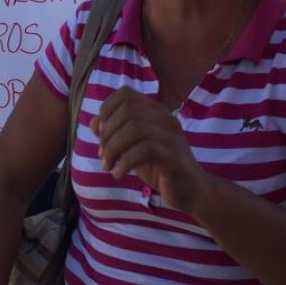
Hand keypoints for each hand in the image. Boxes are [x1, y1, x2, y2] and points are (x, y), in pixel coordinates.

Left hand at [89, 87, 207, 210]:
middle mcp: (165, 119)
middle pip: (127, 110)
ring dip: (113, 149)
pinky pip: (144, 150)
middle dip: (107, 133)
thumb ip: (115, 134)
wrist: (191, 190)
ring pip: (134, 128)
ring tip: (108, 166)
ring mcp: (171, 136)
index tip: (100, 134)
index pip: (125, 94)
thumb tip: (94, 123)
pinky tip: (118, 174)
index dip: (106, 110)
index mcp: (156, 112)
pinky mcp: (173, 157)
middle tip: (103, 155)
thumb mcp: (132, 148)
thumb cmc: (159, 167)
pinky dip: (124, 162)